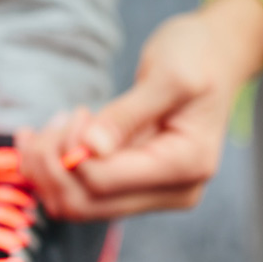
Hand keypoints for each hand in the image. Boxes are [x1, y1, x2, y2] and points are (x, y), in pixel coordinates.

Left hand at [19, 0, 262, 218]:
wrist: (215, 56)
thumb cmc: (198, 57)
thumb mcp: (169, 74)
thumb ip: (128, 114)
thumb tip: (91, 148)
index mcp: (185, 166)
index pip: (102, 182)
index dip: (70, 153)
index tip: (74, 115)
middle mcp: (171, 192)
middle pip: (84, 204)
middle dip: (51, 167)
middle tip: (53, 122)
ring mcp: (151, 194)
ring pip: (75, 205)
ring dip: (48, 170)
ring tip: (52, 126)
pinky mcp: (132, 187)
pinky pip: (81, 192)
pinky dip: (55, 170)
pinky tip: (50, 137)